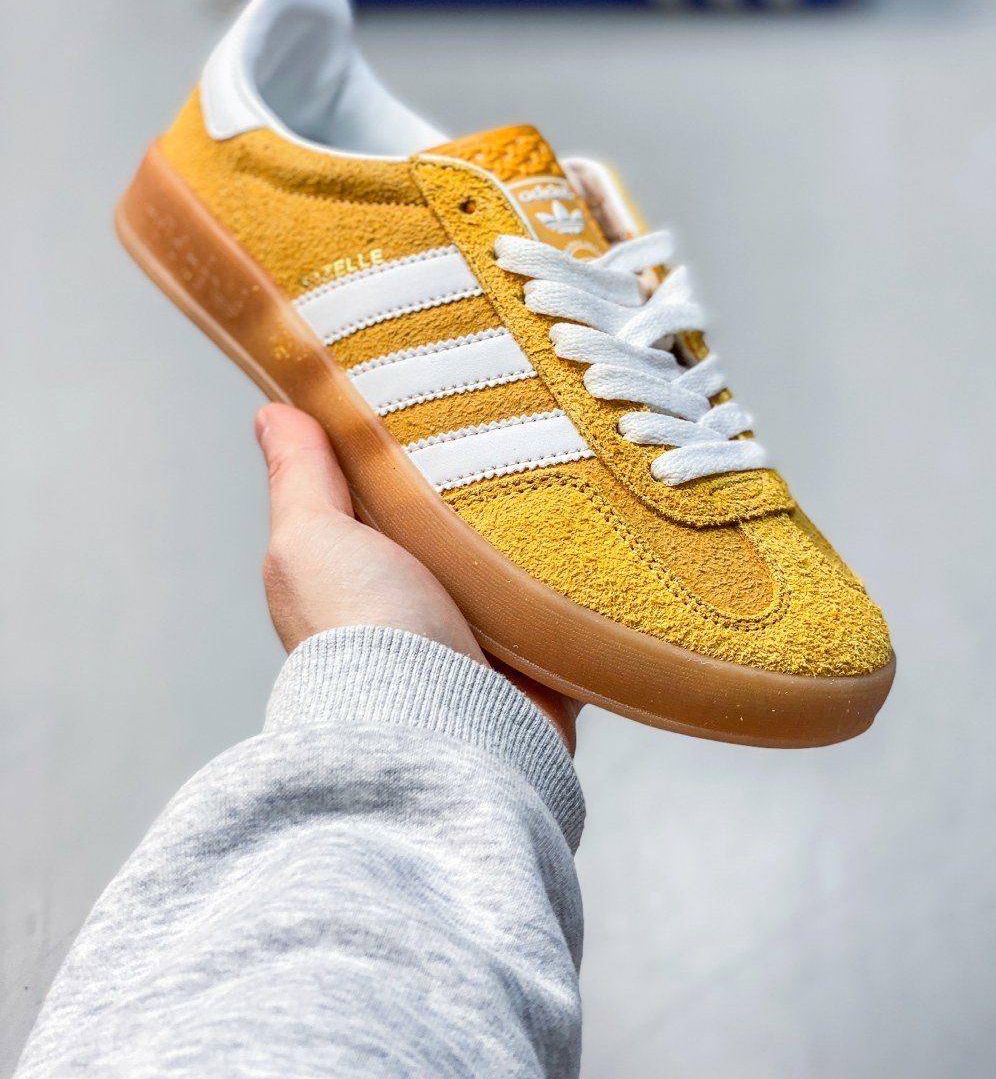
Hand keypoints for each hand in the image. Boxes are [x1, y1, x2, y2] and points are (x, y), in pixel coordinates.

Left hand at [255, 404, 578, 750]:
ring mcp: (489, 627)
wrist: (442, 726)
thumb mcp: (311, 538)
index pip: (392, 484)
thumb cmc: (361, 633)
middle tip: (535, 405)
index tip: (449, 377)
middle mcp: (425, 596)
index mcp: (367, 563)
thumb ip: (301, 478)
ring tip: (587, 448)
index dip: (414, 436)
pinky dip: (594, 571)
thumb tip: (270, 413)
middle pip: (467, 514)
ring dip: (552, 519)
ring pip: (529, 553)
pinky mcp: (547, 654)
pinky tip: (618, 518)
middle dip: (496, 472)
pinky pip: (580, 597)